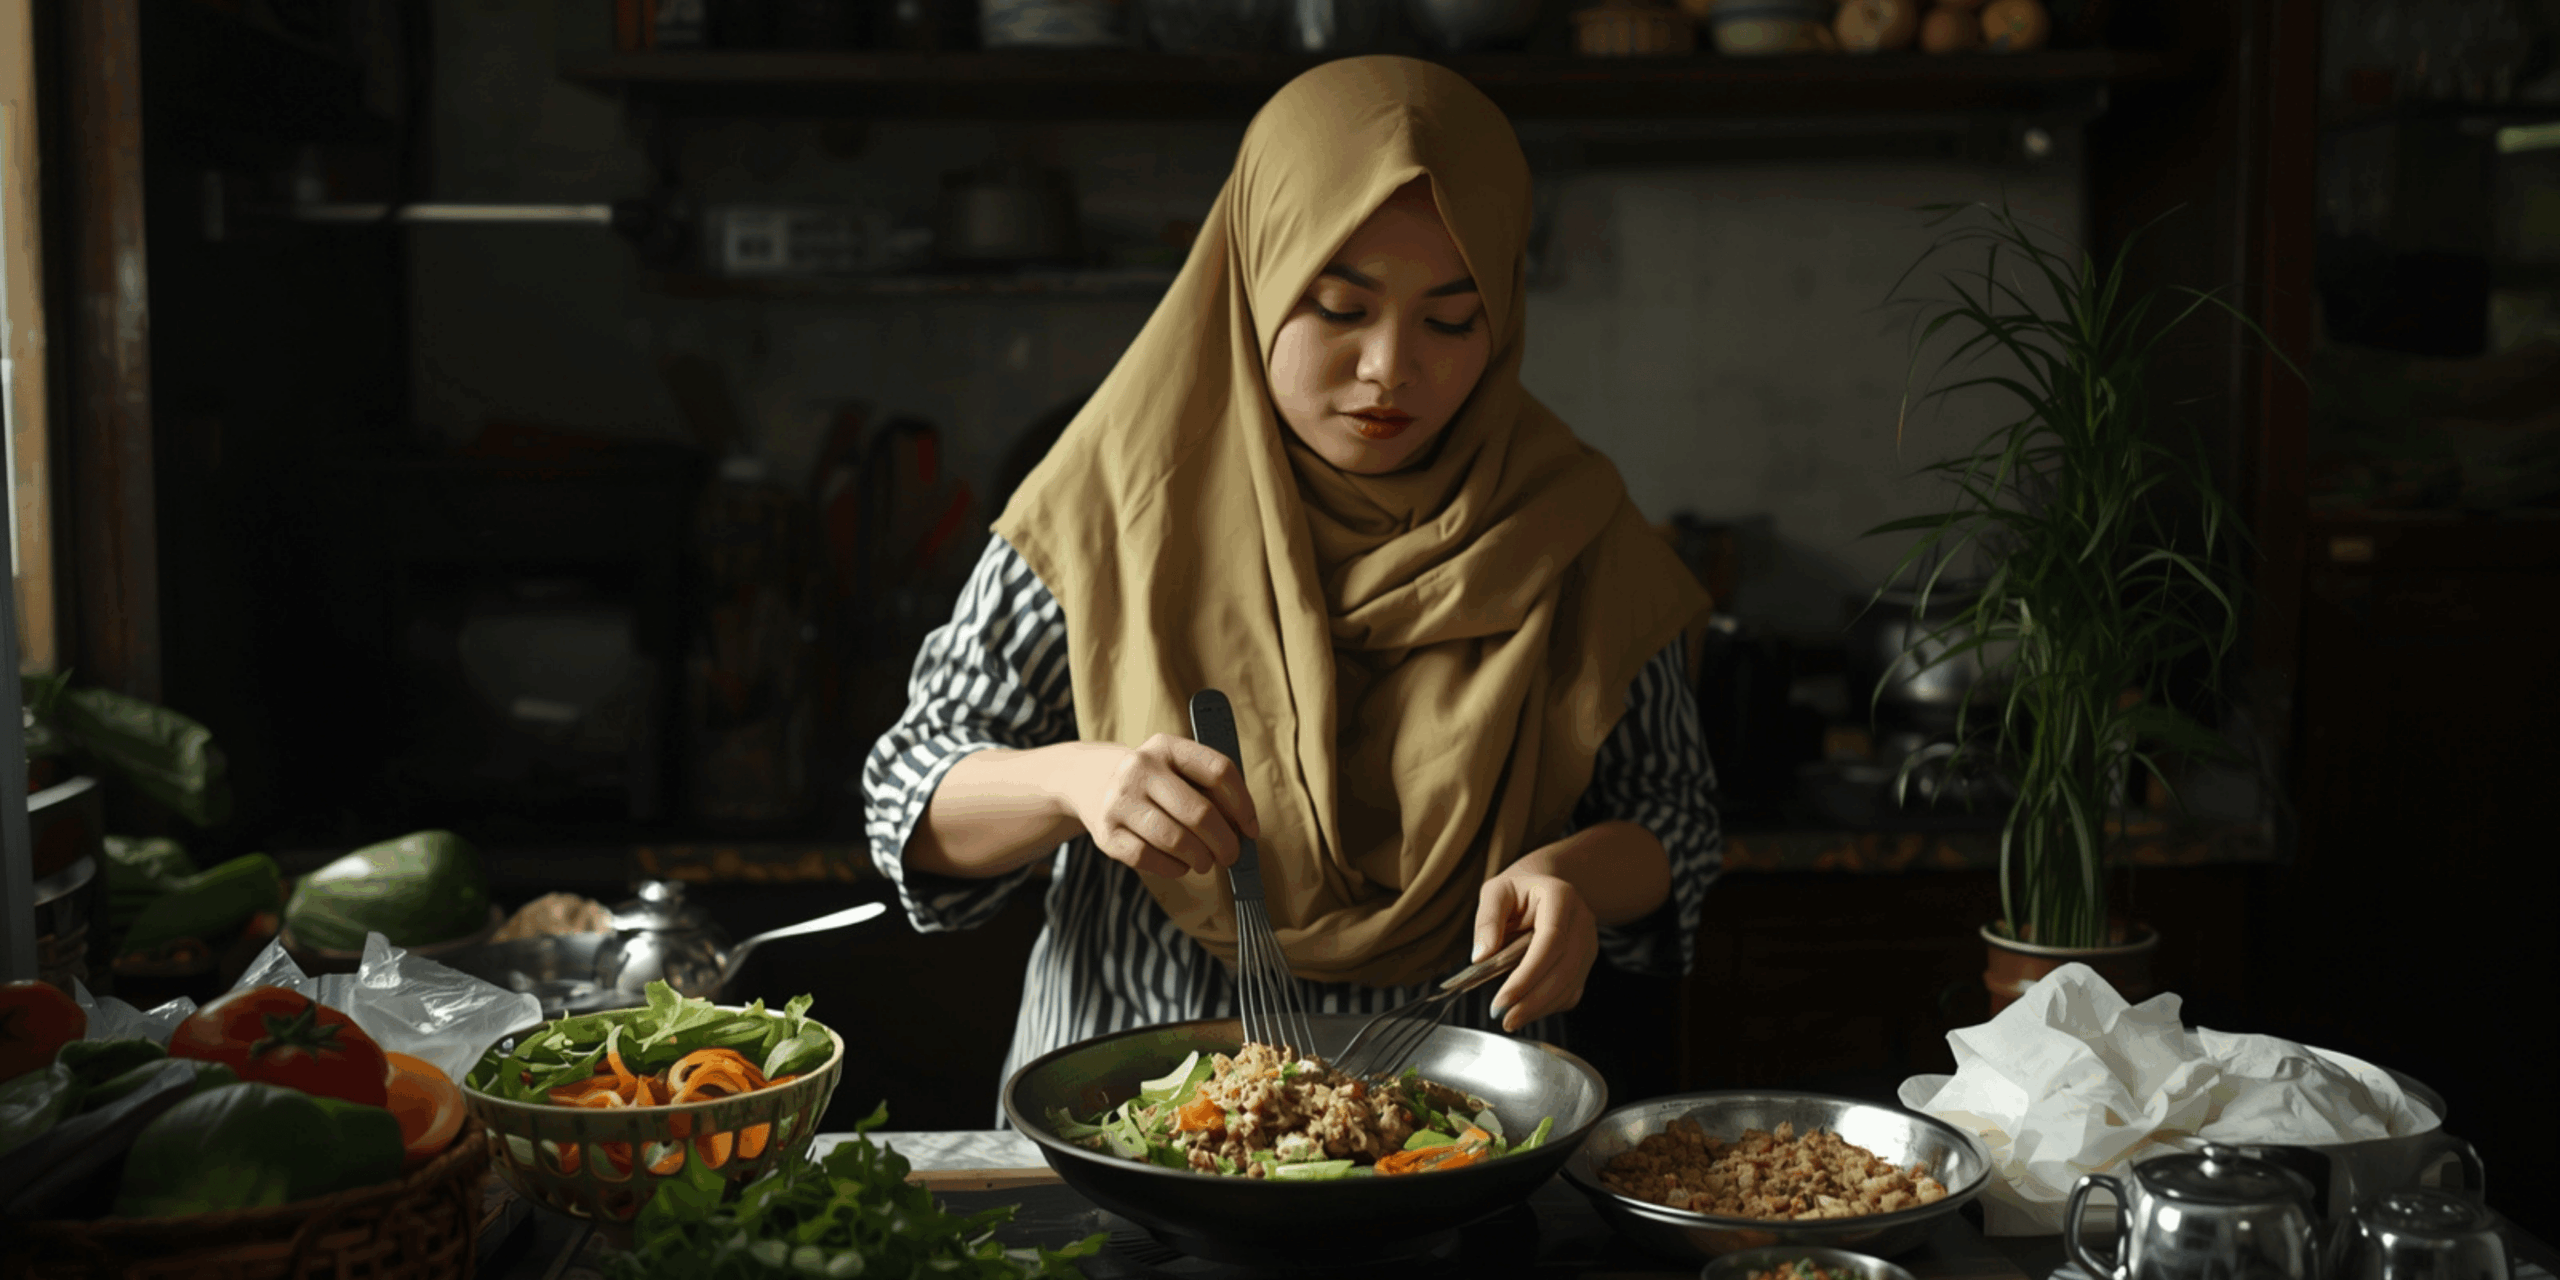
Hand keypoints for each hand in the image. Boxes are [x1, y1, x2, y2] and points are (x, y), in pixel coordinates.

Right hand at [1057, 736, 1261, 879]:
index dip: (1243, 804)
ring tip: (1205, 861)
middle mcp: (1140, 768)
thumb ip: (1211, 793)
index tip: (1251, 829)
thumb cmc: (1155, 783)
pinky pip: (1149, 859)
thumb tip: (1243, 834)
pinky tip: (1180, 864)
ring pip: (1175, 840)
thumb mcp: (1178, 770)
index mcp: (1167, 746)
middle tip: (1231, 855)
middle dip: (1224, 842)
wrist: (1091, 783)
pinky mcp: (1106, 833)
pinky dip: (1173, 868)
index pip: (1219, 771)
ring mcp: (1120, 800)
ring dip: (1200, 858)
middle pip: (1199, 812)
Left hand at [1473, 867, 1599, 1032]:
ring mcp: (1589, 943)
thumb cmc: (1517, 891)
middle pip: (1564, 968)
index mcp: (1561, 896)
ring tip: (1510, 1020)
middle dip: (1533, 999)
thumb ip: (1487, 920)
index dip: (1528, 974)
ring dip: (1540, 1008)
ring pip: (1570, 984)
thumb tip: (1481, 956)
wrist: (1543, 886)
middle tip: (1504, 1017)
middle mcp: (1582, 921)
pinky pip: (1572, 991)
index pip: (1551, 940)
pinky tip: (1527, 1011)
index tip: (1503, 998)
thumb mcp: (1495, 892)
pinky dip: (1549, 1006)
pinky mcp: (1586, 962)